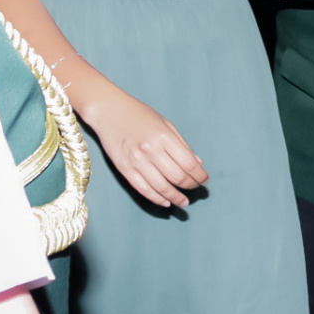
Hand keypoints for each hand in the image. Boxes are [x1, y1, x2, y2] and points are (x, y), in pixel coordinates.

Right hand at [92, 87, 208, 207]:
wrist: (109, 111)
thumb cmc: (139, 114)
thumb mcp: (165, 123)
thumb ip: (182, 144)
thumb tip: (198, 164)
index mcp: (163, 137)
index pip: (188, 163)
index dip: (199, 175)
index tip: (205, 180)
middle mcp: (151, 150)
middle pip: (177, 177)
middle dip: (190, 186)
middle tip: (197, 189)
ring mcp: (136, 162)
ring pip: (161, 187)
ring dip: (176, 197)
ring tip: (184, 201)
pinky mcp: (125, 170)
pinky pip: (144, 190)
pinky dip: (157, 199)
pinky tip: (166, 202)